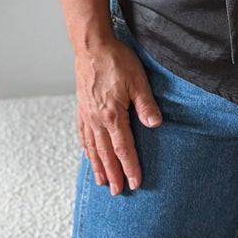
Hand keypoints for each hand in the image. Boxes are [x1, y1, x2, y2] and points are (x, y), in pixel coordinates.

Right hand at [75, 36, 161, 194]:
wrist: (92, 46)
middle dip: (113, 174)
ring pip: (92, 147)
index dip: (130, 167)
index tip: (135, 183)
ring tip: (101, 181)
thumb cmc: (116, 60)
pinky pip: (83, 134)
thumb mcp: (137, 80)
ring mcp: (87, 114)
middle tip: (116, 191)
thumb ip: (146, 104)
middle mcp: (97, 119)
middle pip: (106, 153)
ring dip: (98, 165)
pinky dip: (86, 148)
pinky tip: (88, 154)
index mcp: (112, 115)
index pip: (123, 148)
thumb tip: (156, 125)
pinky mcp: (81, 107)